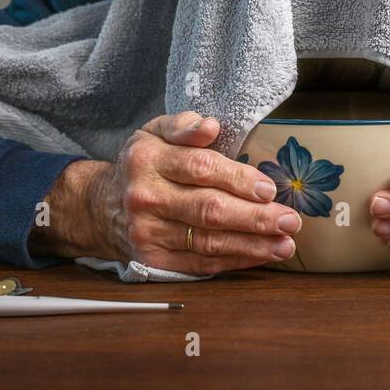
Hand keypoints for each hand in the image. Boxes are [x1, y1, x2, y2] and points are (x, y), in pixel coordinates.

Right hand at [30, 111, 302, 273]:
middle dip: (255, 218)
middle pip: (208, 209)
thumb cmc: (142, 165)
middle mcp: (145, 197)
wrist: (99, 207)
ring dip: (252, 245)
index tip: (269, 188)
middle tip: (290, 221)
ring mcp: (147, 232)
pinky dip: (233, 261)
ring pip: (208, 242)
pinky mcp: (152, 260)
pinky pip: (199, 264)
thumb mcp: (154, 132)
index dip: (238, 179)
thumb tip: (210, 125)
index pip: (201, 168)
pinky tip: (260, 256)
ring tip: (285, 244)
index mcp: (148, 159)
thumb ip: (183, 125)